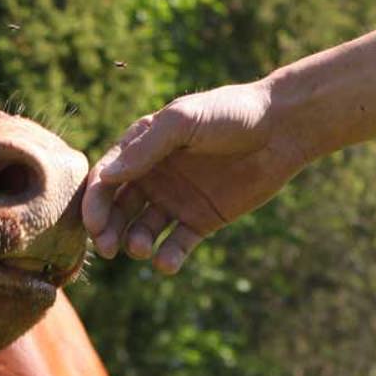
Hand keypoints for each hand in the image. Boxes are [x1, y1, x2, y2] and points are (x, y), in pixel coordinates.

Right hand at [82, 80, 309, 274]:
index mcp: (143, 147)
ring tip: (141, 249)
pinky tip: (166, 262)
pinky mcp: (201, 220)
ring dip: (135, 243)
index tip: (95, 224)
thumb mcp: (184, 121)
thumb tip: (104, 177)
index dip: (95, 203)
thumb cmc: (231, 113)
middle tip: (108, 248)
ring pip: (142, 230)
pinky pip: (176, 245)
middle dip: (107, 230)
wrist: (281, 129)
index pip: (107, 178)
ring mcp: (177, 199)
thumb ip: (145, 148)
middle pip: (118, 209)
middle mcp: (154, 175)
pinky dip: (167, 258)